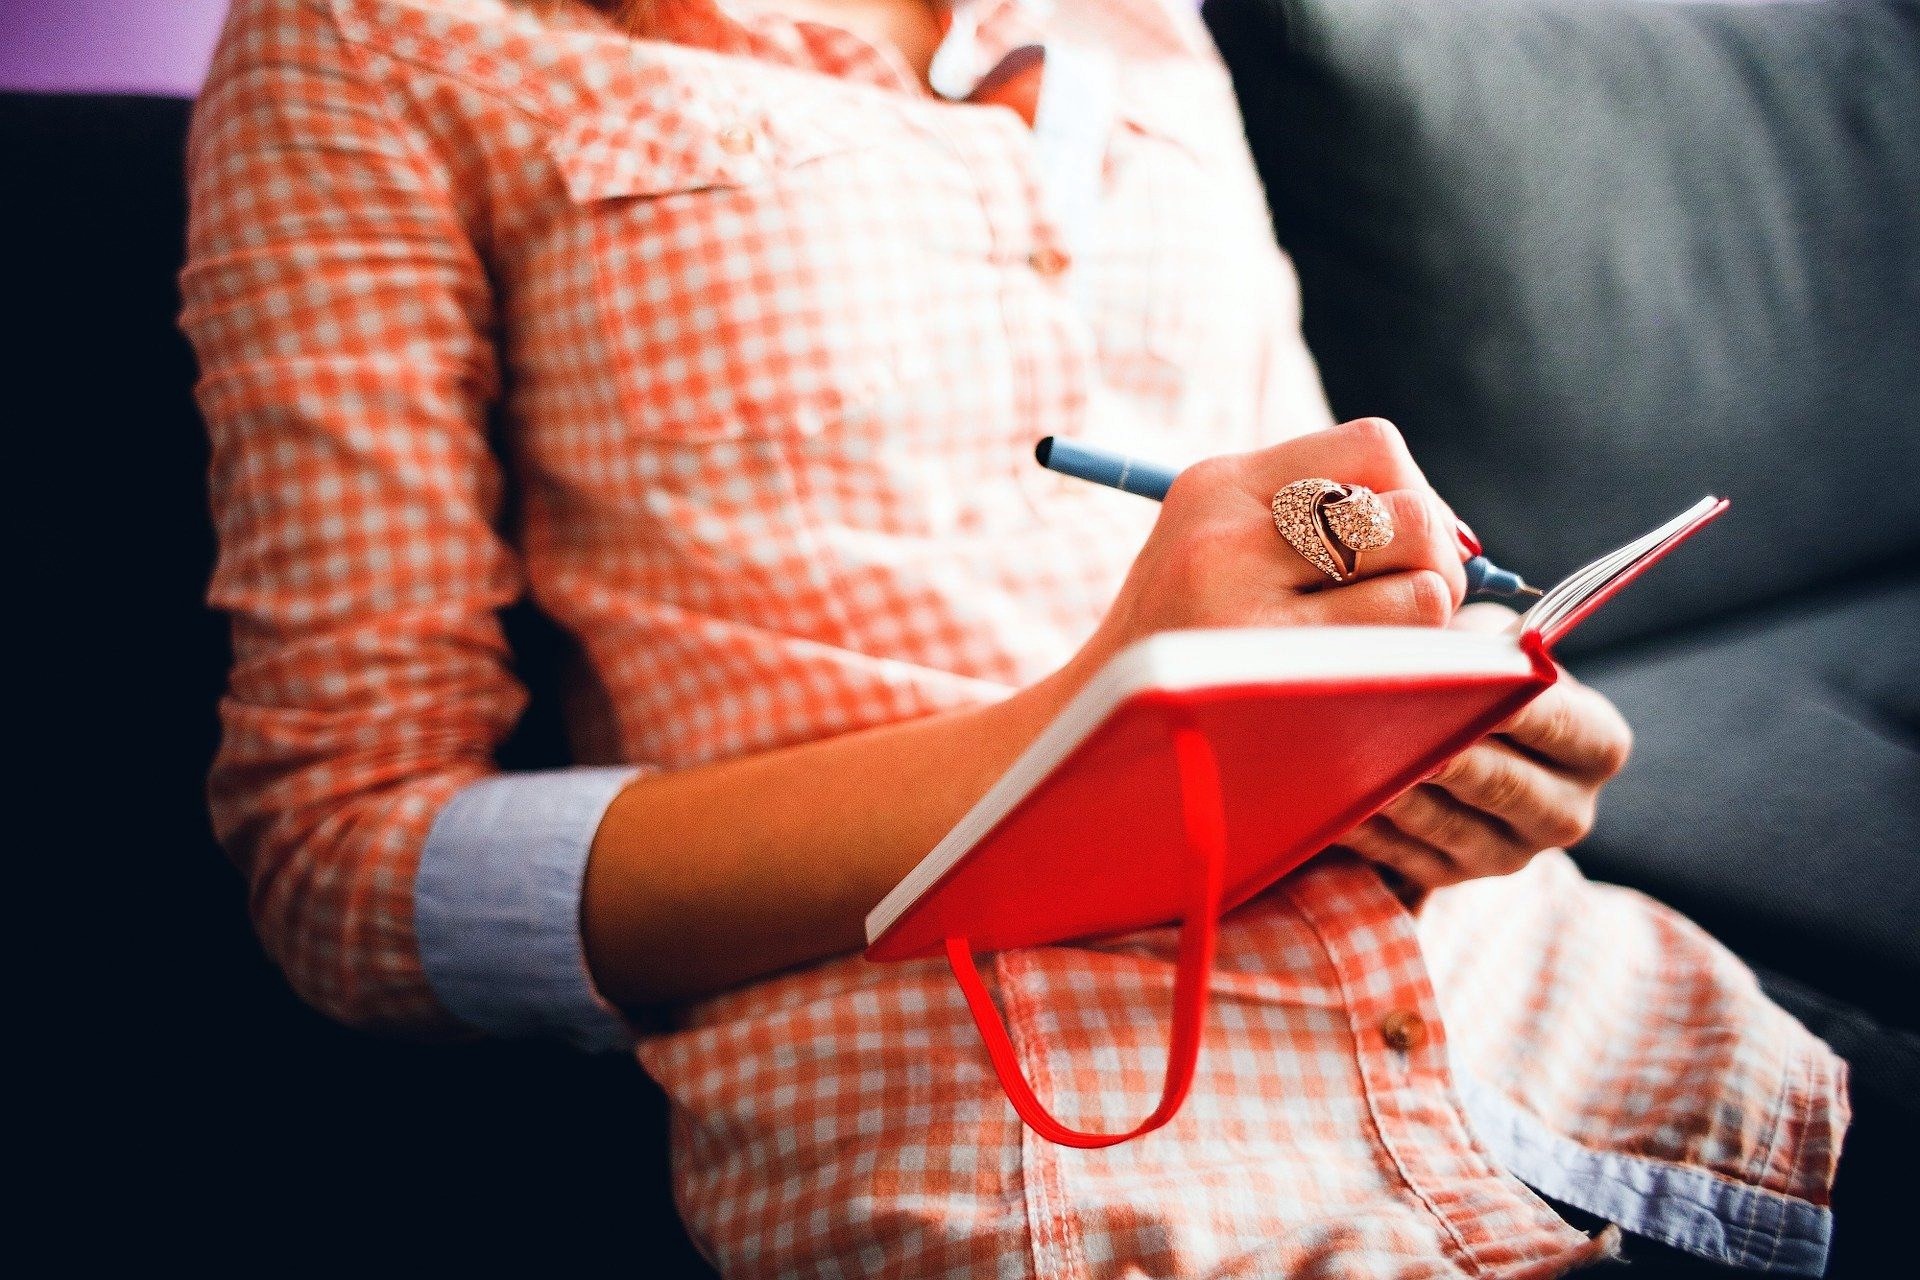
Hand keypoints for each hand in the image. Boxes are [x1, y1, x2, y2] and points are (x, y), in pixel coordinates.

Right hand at [1064, 418, 1469, 685]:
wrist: (1086, 733)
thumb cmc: (1178, 644)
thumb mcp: (1217, 549)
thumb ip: (1314, 521)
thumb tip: (1457, 538)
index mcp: (1216, 485)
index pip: (1373, 447)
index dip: (1416, 493)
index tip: (1404, 546)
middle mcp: (1225, 532)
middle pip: (1408, 512)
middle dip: (1437, 560)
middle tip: (1417, 604)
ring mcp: (1241, 606)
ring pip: (1421, 583)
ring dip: (1427, 624)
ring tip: (1388, 650)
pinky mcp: (1264, 677)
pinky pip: (1400, 655)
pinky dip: (1414, 671)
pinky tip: (1371, 687)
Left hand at [1338, 603, 1633, 888]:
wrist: (1464, 733)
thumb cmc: (1482, 674)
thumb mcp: (1497, 648)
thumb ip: (1486, 650)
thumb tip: (1452, 654)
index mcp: (1596, 748)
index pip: (1562, 726)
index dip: (1516, 706)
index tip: (1474, 685)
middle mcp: (1566, 813)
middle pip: (1507, 786)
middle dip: (1452, 757)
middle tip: (1404, 733)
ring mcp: (1509, 854)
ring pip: (1449, 826)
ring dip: (1399, 794)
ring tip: (1357, 764)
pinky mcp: (1452, 878)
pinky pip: (1404, 856)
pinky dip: (1368, 828)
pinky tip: (1335, 801)